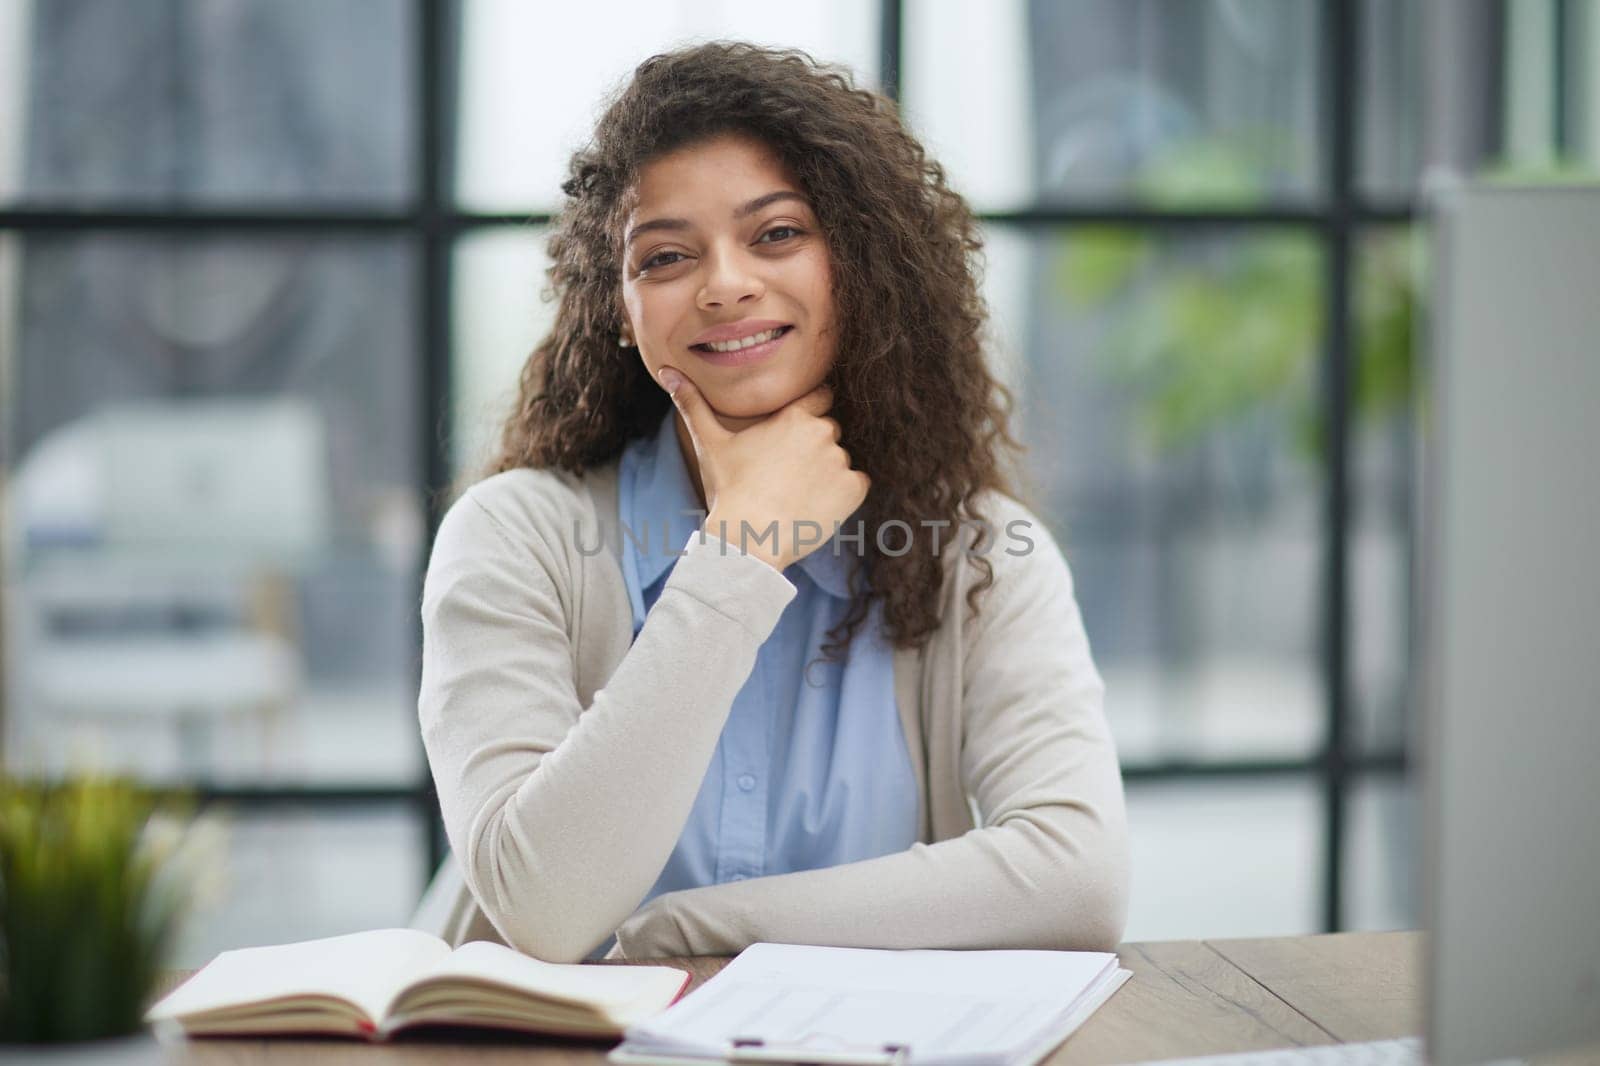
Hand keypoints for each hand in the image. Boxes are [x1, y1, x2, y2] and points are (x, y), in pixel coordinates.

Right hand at [657, 368, 869, 571]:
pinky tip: (816, 506)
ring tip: (797, 494)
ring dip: (827, 473)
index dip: (808, 415)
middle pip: (829, 430)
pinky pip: (857, 484)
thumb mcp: (710, 443)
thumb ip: (692, 403)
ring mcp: (841, 461)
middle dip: (814, 448)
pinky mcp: (854, 488)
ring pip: (840, 460)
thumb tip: (665, 371)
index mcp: (794, 415)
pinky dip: (843, 495)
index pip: (820, 397)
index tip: (794, 438)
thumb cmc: (729, 489)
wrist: (750, 538)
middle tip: (788, 474)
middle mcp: (822, 432)